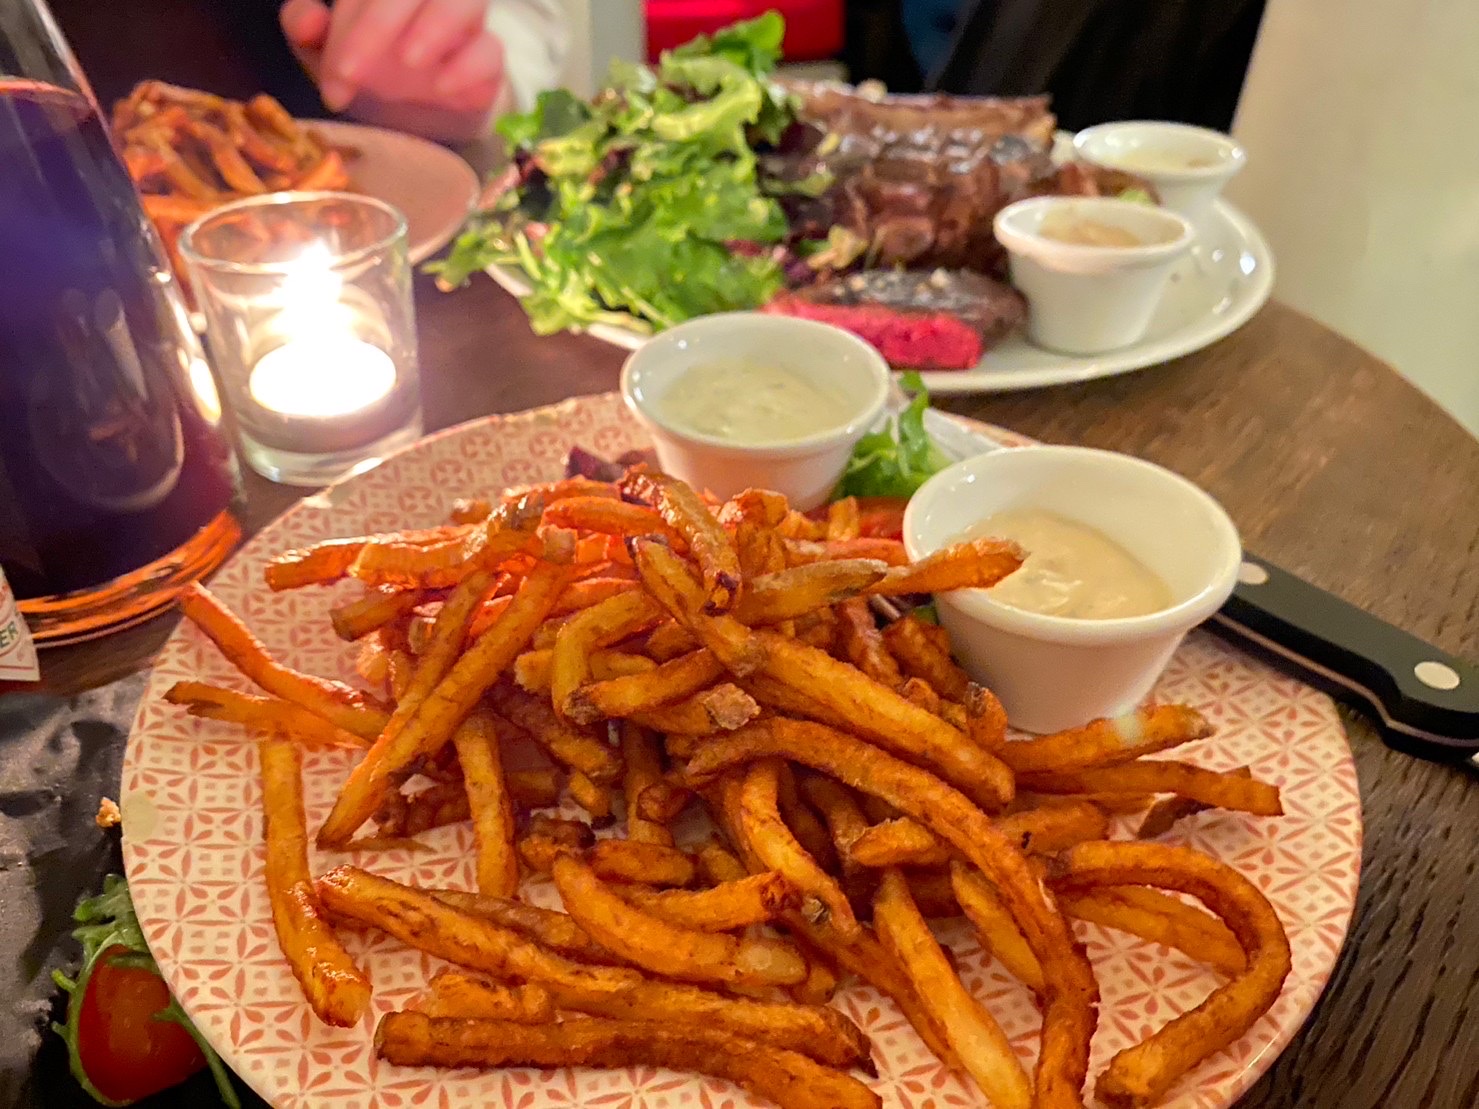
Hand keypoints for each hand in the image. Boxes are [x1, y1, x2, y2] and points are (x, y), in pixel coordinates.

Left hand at [280, 0, 506, 124]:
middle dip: (377, 25)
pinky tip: (443, 87)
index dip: (349, 20)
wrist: (416, 119)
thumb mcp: (324, 51)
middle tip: (351, 73)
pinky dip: (470, 66)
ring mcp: (460, 22)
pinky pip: (491, 49)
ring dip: (437, 25)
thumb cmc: (369, 71)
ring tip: (409, 61)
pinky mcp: (487, 57)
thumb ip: (302, 26)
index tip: (336, 74)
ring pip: (465, 0)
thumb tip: (311, 20)